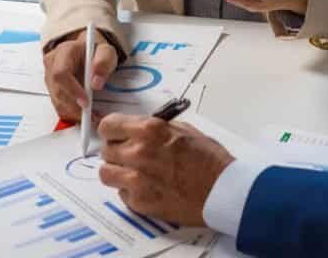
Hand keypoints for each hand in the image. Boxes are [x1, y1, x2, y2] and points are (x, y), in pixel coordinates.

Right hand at [43, 28, 117, 121]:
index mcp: (65, 51)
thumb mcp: (107, 52)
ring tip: (91, 115)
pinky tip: (83, 113)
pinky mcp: (51, 88)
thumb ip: (103, 63)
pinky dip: (70, 113)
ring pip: (56, 100)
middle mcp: (53, 63)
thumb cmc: (96, 52)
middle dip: (73, 105)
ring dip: (72, 112)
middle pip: (57, 90)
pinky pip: (58, 105)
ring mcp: (49, 76)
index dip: (72, 90)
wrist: (89, 53)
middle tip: (90, 113)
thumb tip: (96, 83)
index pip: (60, 73)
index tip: (86, 101)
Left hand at [98, 114, 234, 225]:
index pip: (108, 126)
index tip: (114, 133)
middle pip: (106, 150)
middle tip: (129, 153)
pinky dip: (129, 190)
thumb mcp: (183, 129)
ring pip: (106, 173)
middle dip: (116, 150)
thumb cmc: (208, 159)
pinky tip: (147, 185)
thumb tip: (137, 129)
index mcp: (150, 130)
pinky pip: (121, 193)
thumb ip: (155, 128)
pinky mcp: (139, 202)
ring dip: (117, 171)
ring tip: (133, 171)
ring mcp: (136, 180)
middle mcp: (138, 153)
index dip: (110, 130)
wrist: (221, 189)